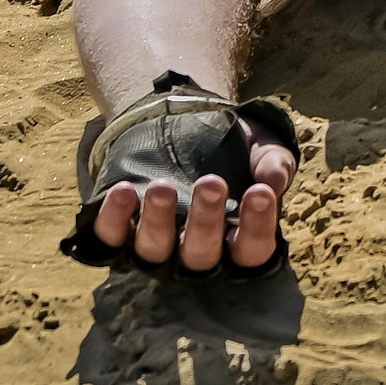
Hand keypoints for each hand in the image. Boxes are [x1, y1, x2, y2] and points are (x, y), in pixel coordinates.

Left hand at [84, 133, 294, 272]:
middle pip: (201, 257)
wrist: (190, 127)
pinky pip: (111, 238)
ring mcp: (156, 248)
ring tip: (162, 187)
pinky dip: (114, 220)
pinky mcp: (120, 234)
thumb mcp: (263, 150)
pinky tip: (124, 191)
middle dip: (206, 222)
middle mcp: (196, 255)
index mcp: (237, 242)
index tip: (260, 193)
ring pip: (154, 251)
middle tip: (212, 183)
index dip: (257, 227)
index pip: (252, 250)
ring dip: (158, 222)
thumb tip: (274, 181)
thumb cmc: (236, 150)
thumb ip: (275, 164)